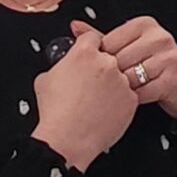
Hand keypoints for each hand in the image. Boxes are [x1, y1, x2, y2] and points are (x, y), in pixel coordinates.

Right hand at [32, 20, 135, 171]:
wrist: (68, 139)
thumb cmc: (55, 112)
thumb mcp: (45, 79)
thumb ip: (59, 65)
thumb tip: (63, 66)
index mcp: (84, 53)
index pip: (93, 37)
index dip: (90, 45)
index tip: (90, 52)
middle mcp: (106, 63)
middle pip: (109, 56)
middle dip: (102, 67)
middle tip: (93, 83)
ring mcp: (121, 81)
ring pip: (121, 76)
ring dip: (113, 84)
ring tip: (98, 100)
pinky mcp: (131, 99)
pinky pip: (129, 95)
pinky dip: (120, 101)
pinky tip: (106, 110)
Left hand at [99, 16, 176, 124]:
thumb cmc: (158, 69)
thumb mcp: (131, 48)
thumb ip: (104, 38)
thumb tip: (76, 27)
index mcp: (144, 24)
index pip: (108, 40)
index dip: (102, 59)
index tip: (104, 68)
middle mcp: (158, 37)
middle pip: (117, 60)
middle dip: (113, 77)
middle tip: (116, 83)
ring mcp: (167, 57)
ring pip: (127, 77)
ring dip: (124, 89)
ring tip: (127, 90)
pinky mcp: (171, 79)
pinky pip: (140, 93)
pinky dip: (134, 100)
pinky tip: (136, 99)